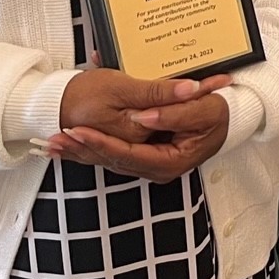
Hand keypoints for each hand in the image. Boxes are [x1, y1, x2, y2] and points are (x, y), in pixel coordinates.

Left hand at [46, 91, 232, 182]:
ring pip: (107, 160)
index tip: (79, 131)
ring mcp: (147, 164)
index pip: (129, 155)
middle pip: (113, 161)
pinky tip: (68, 144)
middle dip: (82, 150)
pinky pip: (110, 154)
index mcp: (171, 161)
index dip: (102, 144)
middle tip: (55, 139)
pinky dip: (88, 149)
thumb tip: (144, 117)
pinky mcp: (140, 156)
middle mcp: (156, 169)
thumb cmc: (217, 115)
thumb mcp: (205, 109)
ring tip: (52, 143)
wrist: (226, 120)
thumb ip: (175, 112)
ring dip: (79, 152)